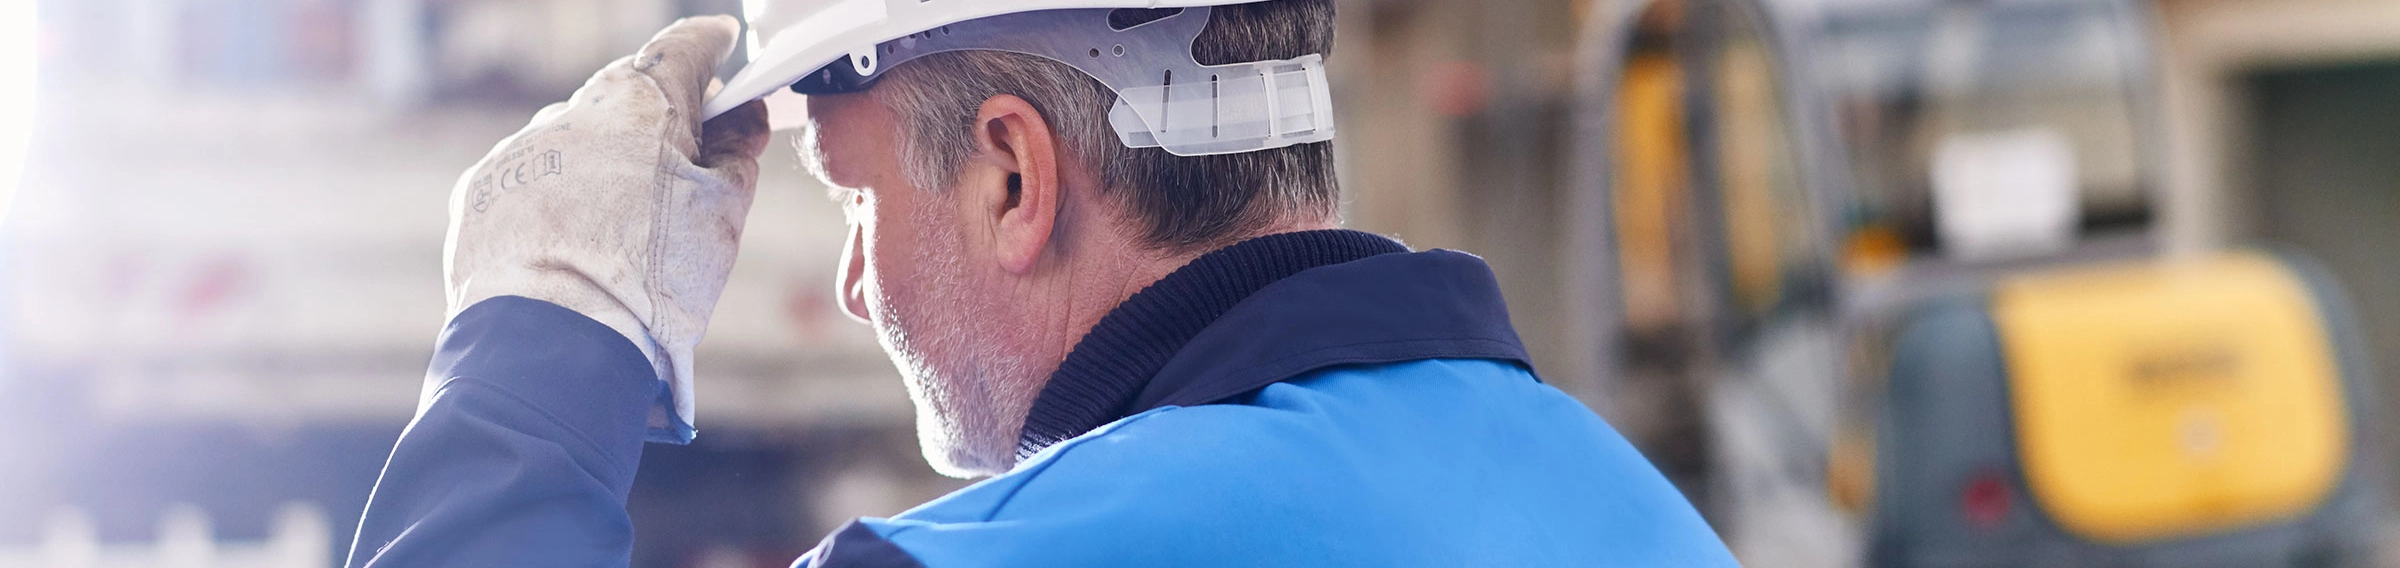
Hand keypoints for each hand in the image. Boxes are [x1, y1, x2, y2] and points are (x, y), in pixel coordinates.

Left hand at [441, 15, 770, 442]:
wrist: (556, 349)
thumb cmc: (652, 281)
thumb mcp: (723, 216)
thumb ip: (736, 156)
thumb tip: (742, 123)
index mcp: (641, 104)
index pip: (682, 49)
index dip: (709, 43)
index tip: (722, 41)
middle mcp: (573, 111)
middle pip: (626, 94)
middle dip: (658, 113)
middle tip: (690, 146)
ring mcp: (520, 150)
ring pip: (575, 138)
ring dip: (604, 159)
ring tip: (627, 220)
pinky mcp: (481, 191)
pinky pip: (532, 179)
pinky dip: (558, 196)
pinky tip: (576, 241)